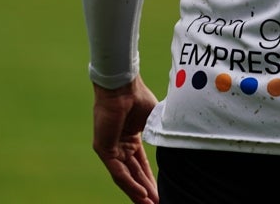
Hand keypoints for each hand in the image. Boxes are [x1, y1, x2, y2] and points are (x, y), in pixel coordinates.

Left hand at [92, 77, 159, 203]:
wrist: (124, 86)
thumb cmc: (138, 96)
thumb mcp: (154, 120)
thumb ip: (161, 133)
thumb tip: (176, 143)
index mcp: (130, 139)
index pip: (140, 165)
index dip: (150, 180)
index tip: (159, 193)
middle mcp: (119, 146)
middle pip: (133, 175)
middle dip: (145, 191)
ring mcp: (110, 148)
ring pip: (125, 177)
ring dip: (138, 192)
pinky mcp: (103, 149)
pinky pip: (118, 172)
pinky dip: (130, 184)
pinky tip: (141, 194)